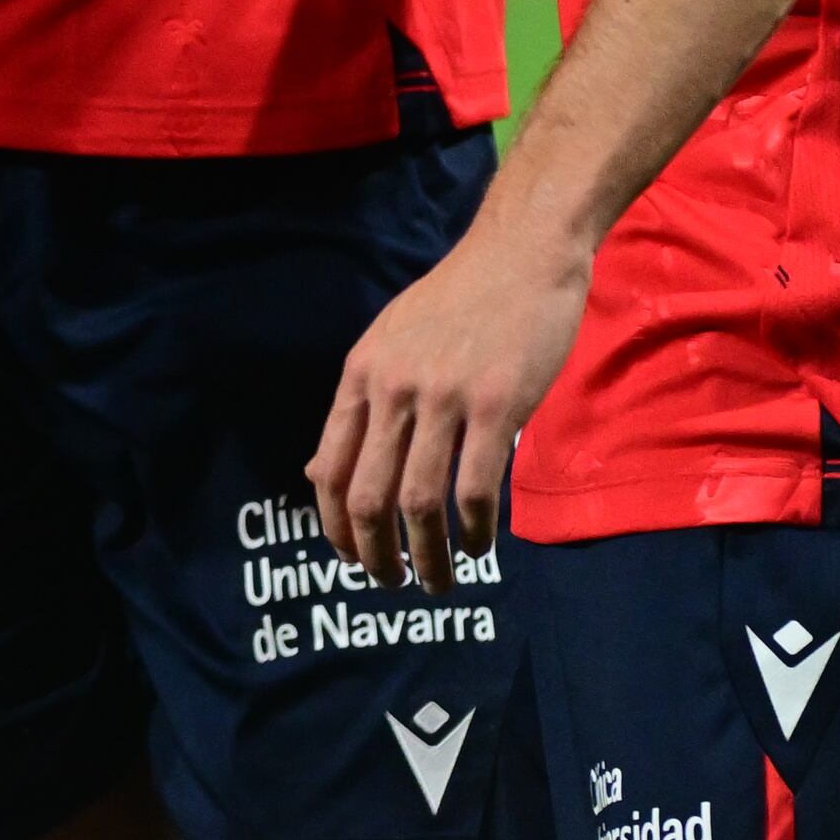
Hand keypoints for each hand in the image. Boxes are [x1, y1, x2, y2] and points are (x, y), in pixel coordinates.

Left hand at [309, 214, 588, 590]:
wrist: (519, 255)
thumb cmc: (458, 302)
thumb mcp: (387, 343)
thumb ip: (360, 405)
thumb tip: (320, 469)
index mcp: (361, 376)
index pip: (329, 467)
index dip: (334, 525)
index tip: (348, 557)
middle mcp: (392, 390)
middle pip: (367, 496)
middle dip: (373, 554)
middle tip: (390, 584)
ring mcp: (443, 398)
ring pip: (419, 503)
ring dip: (428, 556)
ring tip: (438, 583)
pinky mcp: (495, 405)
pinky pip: (475, 489)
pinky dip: (474, 532)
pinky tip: (480, 549)